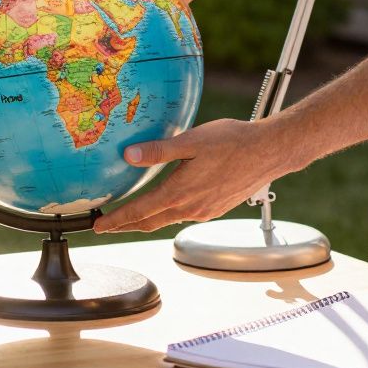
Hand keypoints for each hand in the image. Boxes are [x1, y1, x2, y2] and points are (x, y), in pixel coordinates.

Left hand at [94, 118, 298, 232]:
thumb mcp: (191, 140)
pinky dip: (167, 214)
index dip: (116, 219)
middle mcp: (190, 208)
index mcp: (180, 192)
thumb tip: (128, 156)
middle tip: (105, 226)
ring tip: (129, 216)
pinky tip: (165, 206)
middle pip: (149, 222)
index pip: (139, 211)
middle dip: (125, 225)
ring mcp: (204, 211)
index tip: (97, 225)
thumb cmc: (233, 142)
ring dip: (146, 220)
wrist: (269, 152)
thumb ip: (158, 150)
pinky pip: (184, 216)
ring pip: (167, 220)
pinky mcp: (215, 208)